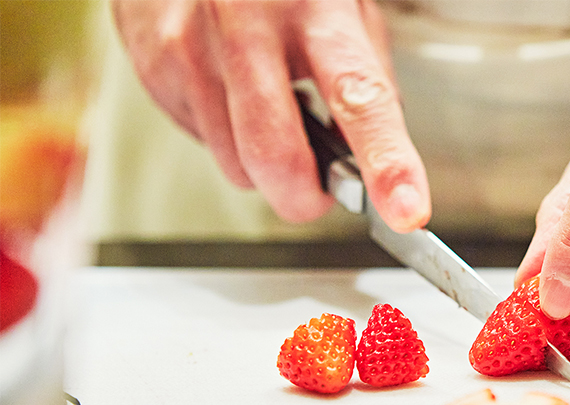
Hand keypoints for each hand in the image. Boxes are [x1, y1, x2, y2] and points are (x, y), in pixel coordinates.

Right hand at [112, 0, 429, 230]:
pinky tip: (228, 87)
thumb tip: (379, 162)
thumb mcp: (344, 7)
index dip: (387, 164)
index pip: (359, 99)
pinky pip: (202, 142)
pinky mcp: (155, 64)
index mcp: (316, 7)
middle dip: (301, 196)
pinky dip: (224, 135)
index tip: (405, 211)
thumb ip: (365, 81)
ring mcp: (191, 44)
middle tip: (317, 189)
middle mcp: (248, 23)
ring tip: (267, 106)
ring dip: (260, 164)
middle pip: (276, 156)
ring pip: (235, 165)